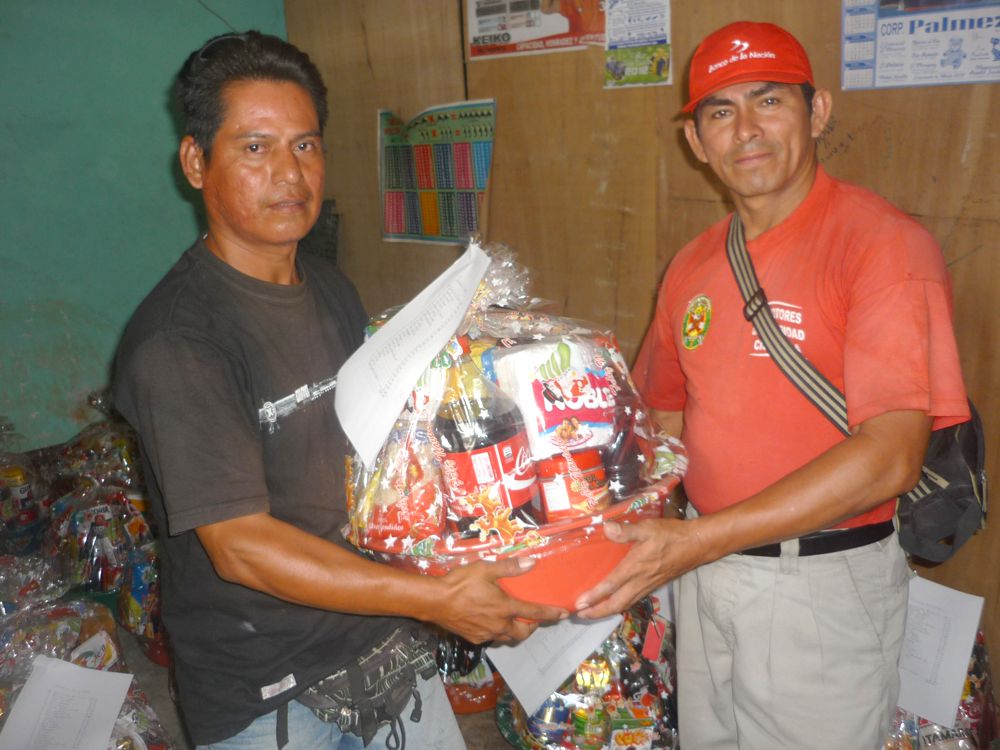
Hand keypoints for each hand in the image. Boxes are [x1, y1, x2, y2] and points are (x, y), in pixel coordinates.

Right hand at [433, 557, 566, 643]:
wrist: (435, 601)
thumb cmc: (460, 583)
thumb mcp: (485, 568)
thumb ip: (509, 567)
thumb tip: (532, 563)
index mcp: (505, 608)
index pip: (535, 612)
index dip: (551, 613)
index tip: (563, 614)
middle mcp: (499, 624)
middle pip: (523, 633)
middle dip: (532, 627)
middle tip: (533, 619)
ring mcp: (486, 634)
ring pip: (507, 637)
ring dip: (514, 631)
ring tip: (513, 620)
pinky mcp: (474, 638)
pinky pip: (492, 638)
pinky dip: (497, 631)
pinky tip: (491, 622)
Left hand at [574, 517, 705, 618]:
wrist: (696, 545)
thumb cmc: (670, 535)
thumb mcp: (647, 528)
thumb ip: (626, 530)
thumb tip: (606, 528)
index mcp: (635, 568)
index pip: (611, 586)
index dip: (594, 597)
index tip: (579, 605)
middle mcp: (640, 581)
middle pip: (616, 604)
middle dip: (597, 612)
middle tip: (580, 614)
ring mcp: (647, 586)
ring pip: (625, 604)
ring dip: (608, 611)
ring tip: (592, 612)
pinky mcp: (653, 585)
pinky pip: (633, 600)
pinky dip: (621, 605)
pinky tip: (615, 602)